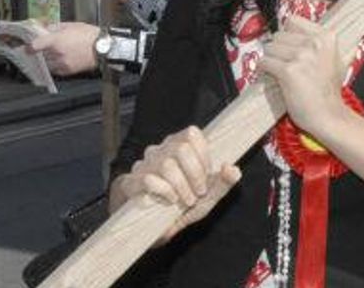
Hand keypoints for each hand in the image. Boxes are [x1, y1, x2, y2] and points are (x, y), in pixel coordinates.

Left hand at [30, 22, 100, 75]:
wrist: (103, 48)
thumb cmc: (90, 35)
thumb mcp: (71, 25)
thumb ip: (55, 27)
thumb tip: (43, 27)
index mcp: (56, 41)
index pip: (34, 46)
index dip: (28, 46)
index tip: (25, 46)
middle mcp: (57, 54)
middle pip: (39, 55)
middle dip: (37, 52)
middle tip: (37, 48)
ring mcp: (61, 64)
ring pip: (45, 63)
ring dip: (44, 59)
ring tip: (48, 54)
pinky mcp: (67, 71)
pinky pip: (54, 70)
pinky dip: (53, 65)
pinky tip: (57, 59)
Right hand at [111, 126, 241, 244]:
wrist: (152, 229)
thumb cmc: (182, 206)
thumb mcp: (207, 197)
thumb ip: (223, 183)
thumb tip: (233, 168)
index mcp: (179, 147)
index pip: (192, 134)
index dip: (203, 155)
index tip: (207, 175)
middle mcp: (160, 151)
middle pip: (181, 148)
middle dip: (195, 174)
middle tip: (198, 192)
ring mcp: (144, 165)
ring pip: (167, 165)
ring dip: (182, 187)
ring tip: (186, 200)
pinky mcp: (130, 182)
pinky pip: (150, 180)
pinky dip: (165, 193)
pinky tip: (169, 202)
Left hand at [257, 15, 347, 136]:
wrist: (329, 115)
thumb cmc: (328, 91)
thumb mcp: (333, 58)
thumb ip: (317, 42)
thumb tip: (291, 30)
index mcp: (327, 37)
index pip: (292, 21)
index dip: (287, 36)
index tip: (288, 47)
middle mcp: (315, 43)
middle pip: (279, 35)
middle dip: (278, 50)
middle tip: (286, 65)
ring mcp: (302, 56)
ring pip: (269, 48)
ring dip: (271, 60)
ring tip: (282, 73)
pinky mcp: (288, 71)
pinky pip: (264, 62)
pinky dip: (264, 70)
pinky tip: (274, 77)